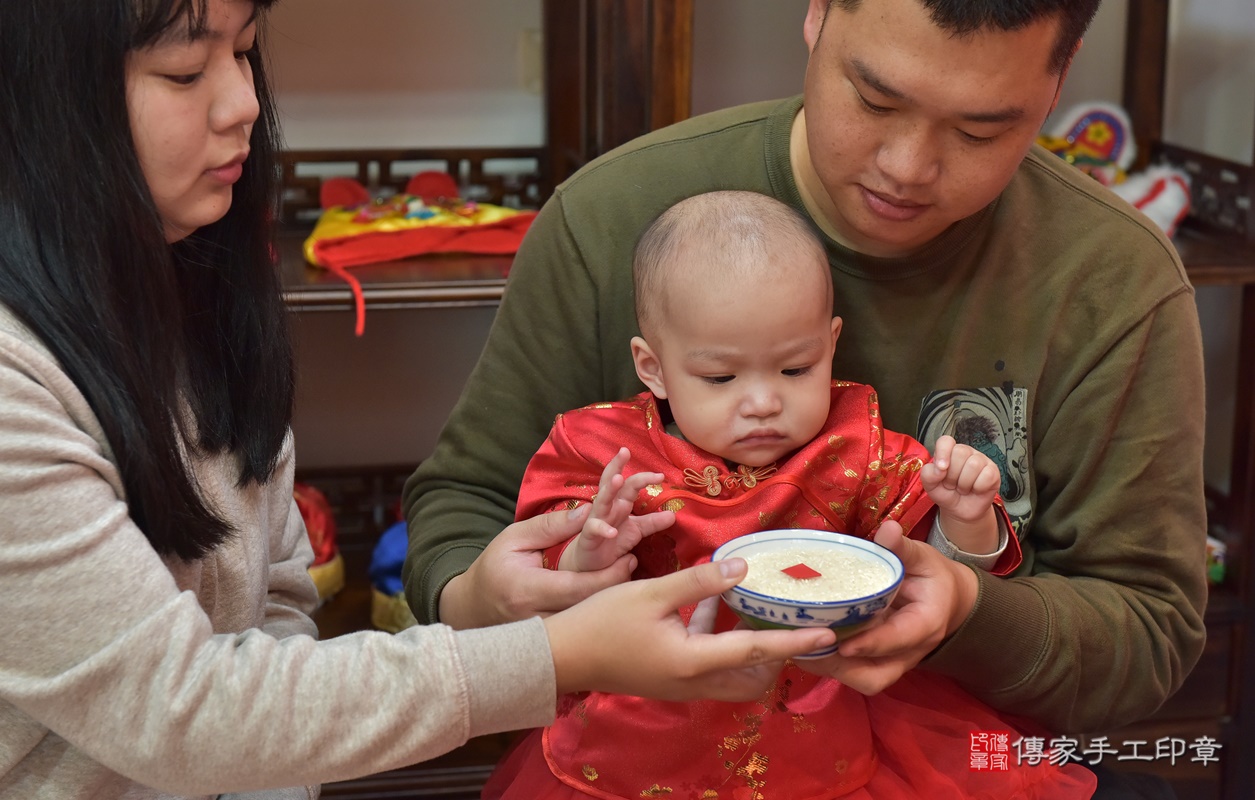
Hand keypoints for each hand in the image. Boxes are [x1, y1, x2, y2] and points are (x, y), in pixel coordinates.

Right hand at [438, 505, 640, 628]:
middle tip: (636, 571)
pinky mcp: (549, 649)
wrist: (471, 608)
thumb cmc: (494, 568)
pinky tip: (613, 607)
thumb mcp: (516, 538)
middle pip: (590, 610)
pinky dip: (598, 620)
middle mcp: (536, 620)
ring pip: (588, 625)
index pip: (579, 586)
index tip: (631, 558)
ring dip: (611, 607)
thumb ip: (552, 526)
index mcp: (527, 590)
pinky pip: (581, 633)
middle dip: (618, 592)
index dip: (610, 574)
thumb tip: (590, 512)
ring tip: (630, 588)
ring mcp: (542, 639)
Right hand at [544, 558, 836, 700]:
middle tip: (793, 624)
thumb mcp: (650, 592)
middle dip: (779, 657)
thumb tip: (742, 566)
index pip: (756, 651)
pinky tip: (711, 608)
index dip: (794, 642)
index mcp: (692, 662)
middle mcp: (694, 682)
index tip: (826, 635)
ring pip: (734, 679)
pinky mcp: (670, 681)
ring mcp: (681, 687)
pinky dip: (722, 646)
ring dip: (752, 654)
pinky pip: (712, 671)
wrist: (560, 657)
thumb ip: (698, 580)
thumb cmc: (602, 622)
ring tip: (763, 615)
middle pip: (754, 679)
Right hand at [560, 447, 673, 571]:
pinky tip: (612, 531)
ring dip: (609, 489)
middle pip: (611, 483)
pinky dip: (603, 529)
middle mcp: (607, 508)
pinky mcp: (588, 537)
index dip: (643, 477)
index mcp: (619, 504)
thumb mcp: (636, 531)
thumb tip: (673, 515)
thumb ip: (652, 522)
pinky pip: (594, 529)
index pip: (629, 484)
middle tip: (625, 451)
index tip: (660, 475)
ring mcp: (596, 520)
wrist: (590, 563)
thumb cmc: (612, 541)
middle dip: (616, 466)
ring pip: (601, 501)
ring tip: (618, 479)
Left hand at [793, 520, 977, 694]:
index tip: (842, 642)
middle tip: (808, 645)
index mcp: (925, 623)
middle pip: (877, 675)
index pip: (899, 639)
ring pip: (864, 679)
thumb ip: (902, 548)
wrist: (949, 601)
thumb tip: (887, 528)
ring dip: (831, 668)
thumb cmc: (932, 577)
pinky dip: (831, 663)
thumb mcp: (922, 558)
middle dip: (842, 666)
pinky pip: (856, 672)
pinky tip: (805, 644)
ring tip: (800, 646)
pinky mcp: (880, 661)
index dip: (870, 643)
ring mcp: (894, 661)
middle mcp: (910, 651)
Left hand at [920, 435, 1000, 522]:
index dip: (943, 452)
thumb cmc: (946, 493)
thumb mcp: (930, 485)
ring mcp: (981, 460)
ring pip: (974, 464)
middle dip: (952, 475)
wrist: (960, 510)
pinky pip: (987, 475)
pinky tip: (975, 490)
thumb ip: (928, 474)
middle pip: (960, 453)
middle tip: (952, 484)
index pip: (946, 441)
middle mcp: (966, 452)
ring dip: (964, 484)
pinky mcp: (993, 471)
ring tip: (962, 488)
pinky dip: (978, 487)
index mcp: (949, 451)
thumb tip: (939, 468)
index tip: (941, 469)